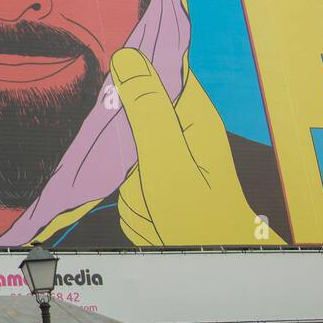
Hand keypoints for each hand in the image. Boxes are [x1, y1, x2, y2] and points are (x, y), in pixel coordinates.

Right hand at [110, 48, 281, 245]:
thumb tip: (126, 56)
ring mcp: (163, 165)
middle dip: (123, 150)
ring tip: (156, 202)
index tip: (109, 91)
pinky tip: (153, 216)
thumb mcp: (167, 157)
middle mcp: (177, 134)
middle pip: (126, 120)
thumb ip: (146, 109)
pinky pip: (121, 190)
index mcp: (191, 114)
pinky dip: (133, 207)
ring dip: (130, 187)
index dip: (130, 71)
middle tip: (144, 172)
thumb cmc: (200, 215)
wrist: (213, 266)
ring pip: (119, 160)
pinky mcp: (151, 191)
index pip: (157, 70)